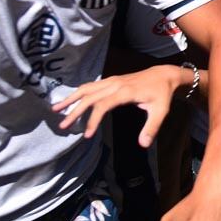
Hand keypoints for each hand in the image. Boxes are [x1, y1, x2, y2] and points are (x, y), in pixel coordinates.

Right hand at [51, 66, 184, 145]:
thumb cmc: (162, 94)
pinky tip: (70, 101)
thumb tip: (142, 145)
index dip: (93, 120)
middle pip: (89, 97)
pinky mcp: (111, 80)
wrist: (164, 75)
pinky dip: (79, 94)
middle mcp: (115, 84)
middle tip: (62, 126)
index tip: (86, 135)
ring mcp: (111, 80)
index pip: (102, 106)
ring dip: (71, 99)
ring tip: (56, 109)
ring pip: (86, 88)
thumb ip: (151, 127)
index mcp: (125, 92)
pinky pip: (91, 86)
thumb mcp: (161, 111)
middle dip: (74, 112)